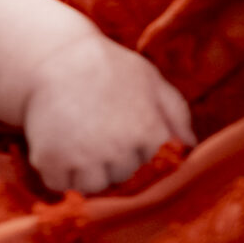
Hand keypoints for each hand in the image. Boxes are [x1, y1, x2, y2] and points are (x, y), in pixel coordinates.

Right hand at [20, 34, 195, 193]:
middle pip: (123, 177)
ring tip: (79, 141)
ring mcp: (85, 158)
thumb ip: (176, 113)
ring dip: (86, 172)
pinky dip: (59, 173)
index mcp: (148, 132)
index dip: (140, 151)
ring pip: (93, 187)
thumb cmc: (107, 65)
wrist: (55, 55)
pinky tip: (60, 147)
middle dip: (114, 162)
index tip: (127, 133)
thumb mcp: (150, 79)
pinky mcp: (52, 161)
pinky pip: (60, 185)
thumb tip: (191, 146)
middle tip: (99, 131)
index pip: (153, 166)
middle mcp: (119, 150)